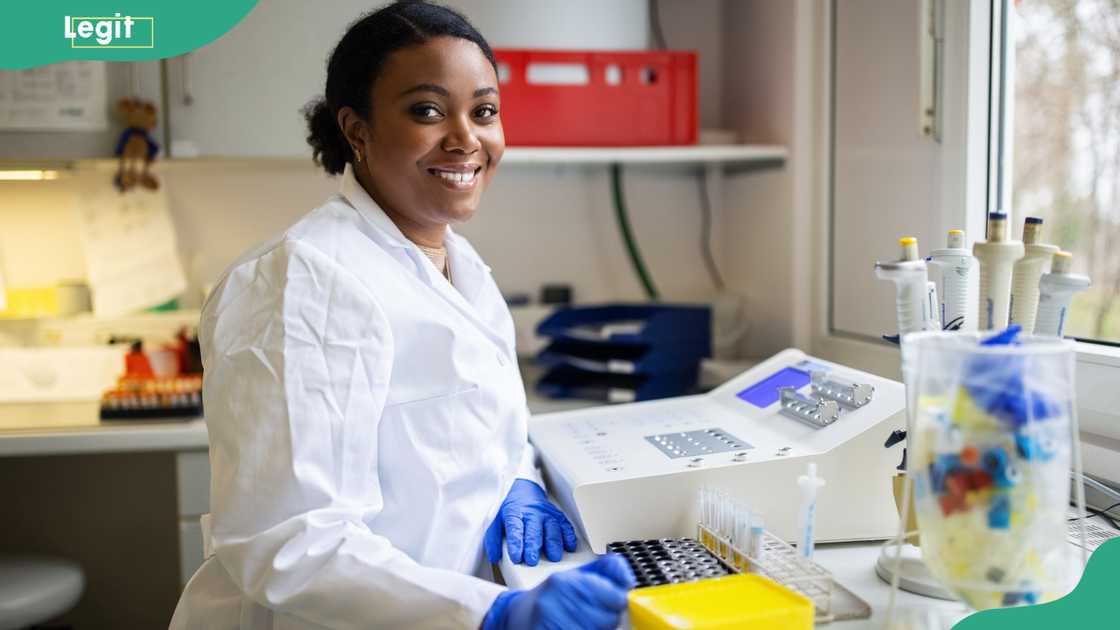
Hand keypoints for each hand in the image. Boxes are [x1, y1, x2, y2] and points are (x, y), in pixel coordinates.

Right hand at [482, 554, 635, 629]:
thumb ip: (606, 571)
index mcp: (567, 582)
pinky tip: (574, 627)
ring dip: (594, 629)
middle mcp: (557, 600)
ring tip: (581, 623)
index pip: (614, 597)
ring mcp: (551, 621)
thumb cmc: (551, 596)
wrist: (517, 614)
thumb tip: (628, 579)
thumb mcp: (577, 575)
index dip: (617, 602)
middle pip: (607, 619)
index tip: (613, 603)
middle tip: (594, 615)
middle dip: (606, 620)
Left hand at [485, 479, 577, 565]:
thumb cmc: (511, 508)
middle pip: (534, 530)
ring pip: (552, 528)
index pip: (515, 529)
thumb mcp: (496, 519)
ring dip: (553, 543)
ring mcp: (546, 513)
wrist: (523, 488)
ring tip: (553, 557)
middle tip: (532, 561)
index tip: (516, 557)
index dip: (516, 544)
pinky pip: (565, 525)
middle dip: (533, 546)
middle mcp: (532, 512)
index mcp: (515, 513)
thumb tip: (494, 556)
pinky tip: (569, 547)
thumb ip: (493, 539)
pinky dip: (569, 536)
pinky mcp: (557, 515)